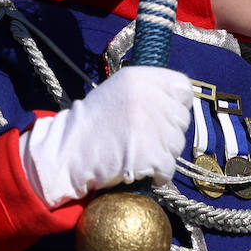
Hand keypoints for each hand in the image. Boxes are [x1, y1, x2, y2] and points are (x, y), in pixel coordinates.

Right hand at [19, 66, 191, 207]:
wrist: (67, 153)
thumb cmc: (94, 124)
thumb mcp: (120, 91)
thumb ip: (151, 92)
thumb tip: (181, 103)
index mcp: (142, 77)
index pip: (184, 88)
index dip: (177, 105)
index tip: (164, 115)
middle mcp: (149, 97)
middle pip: (182, 120)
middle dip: (168, 132)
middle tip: (143, 137)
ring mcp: (151, 126)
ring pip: (178, 145)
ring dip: (162, 153)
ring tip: (136, 151)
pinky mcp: (151, 153)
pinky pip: (169, 167)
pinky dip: (158, 173)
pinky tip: (139, 168)